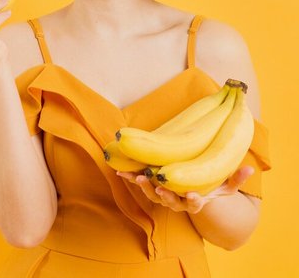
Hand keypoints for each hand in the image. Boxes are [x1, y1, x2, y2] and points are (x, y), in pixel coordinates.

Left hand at [117, 166, 254, 213]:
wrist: (193, 193)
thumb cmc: (210, 187)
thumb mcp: (225, 186)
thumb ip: (236, 179)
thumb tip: (251, 168)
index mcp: (196, 200)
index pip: (195, 204)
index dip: (193, 201)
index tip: (193, 196)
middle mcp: (178, 201)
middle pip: (170, 201)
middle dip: (163, 195)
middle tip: (158, 188)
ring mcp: (164, 196)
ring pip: (153, 195)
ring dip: (144, 187)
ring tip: (138, 178)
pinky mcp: (153, 187)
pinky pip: (141, 184)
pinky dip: (131, 178)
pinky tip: (121, 171)